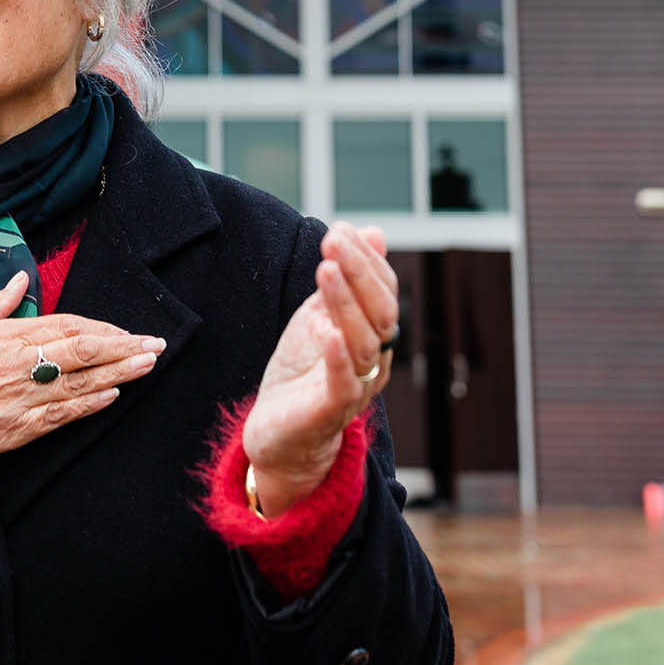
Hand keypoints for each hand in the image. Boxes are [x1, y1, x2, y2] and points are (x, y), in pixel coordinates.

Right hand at [0, 271, 165, 474]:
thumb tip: (19, 282)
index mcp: (5, 336)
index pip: (68, 325)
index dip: (103, 328)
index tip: (127, 329)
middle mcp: (18, 365)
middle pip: (85, 351)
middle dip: (124, 347)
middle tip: (155, 345)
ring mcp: (18, 399)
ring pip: (81, 384)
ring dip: (119, 374)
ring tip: (147, 366)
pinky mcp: (13, 431)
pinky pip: (61, 417)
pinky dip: (90, 405)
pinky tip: (112, 396)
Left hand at [242, 223, 397, 517]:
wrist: (279, 435)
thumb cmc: (302, 372)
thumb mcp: (319, 315)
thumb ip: (344, 279)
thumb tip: (372, 231)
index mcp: (374, 333)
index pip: (384, 291)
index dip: (366, 259)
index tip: (341, 229)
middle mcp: (373, 360)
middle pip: (382, 312)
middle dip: (359, 272)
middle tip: (334, 240)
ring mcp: (356, 386)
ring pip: (365, 342)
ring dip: (346, 303)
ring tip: (325, 270)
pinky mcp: (330, 411)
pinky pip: (344, 384)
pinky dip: (339, 357)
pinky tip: (326, 330)